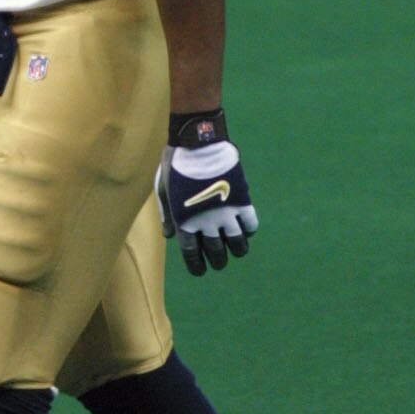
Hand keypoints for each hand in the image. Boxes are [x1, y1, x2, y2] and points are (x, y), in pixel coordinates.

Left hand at [155, 135, 257, 275]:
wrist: (198, 143)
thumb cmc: (176, 164)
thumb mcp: (164, 190)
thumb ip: (167, 215)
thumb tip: (170, 236)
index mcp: (185, 222)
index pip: (192, 254)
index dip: (196, 266)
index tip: (200, 270)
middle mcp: (207, 222)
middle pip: (216, 252)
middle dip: (218, 261)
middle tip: (219, 262)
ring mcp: (226, 212)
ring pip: (238, 243)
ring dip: (238, 250)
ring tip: (237, 249)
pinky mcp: (242, 200)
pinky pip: (251, 223)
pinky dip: (249, 229)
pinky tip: (246, 228)